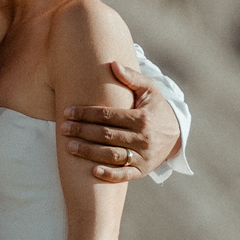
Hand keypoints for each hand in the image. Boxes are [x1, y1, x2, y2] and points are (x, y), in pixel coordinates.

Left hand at [61, 60, 178, 182]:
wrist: (176, 134)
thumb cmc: (156, 108)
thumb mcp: (149, 89)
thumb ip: (131, 77)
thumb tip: (113, 64)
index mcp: (142, 118)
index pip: (108, 115)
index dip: (86, 114)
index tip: (68, 112)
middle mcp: (143, 138)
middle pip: (106, 135)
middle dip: (82, 131)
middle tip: (63, 128)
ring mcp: (143, 156)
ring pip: (112, 155)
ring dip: (89, 152)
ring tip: (70, 147)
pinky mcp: (143, 171)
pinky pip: (125, 175)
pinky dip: (110, 175)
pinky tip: (93, 171)